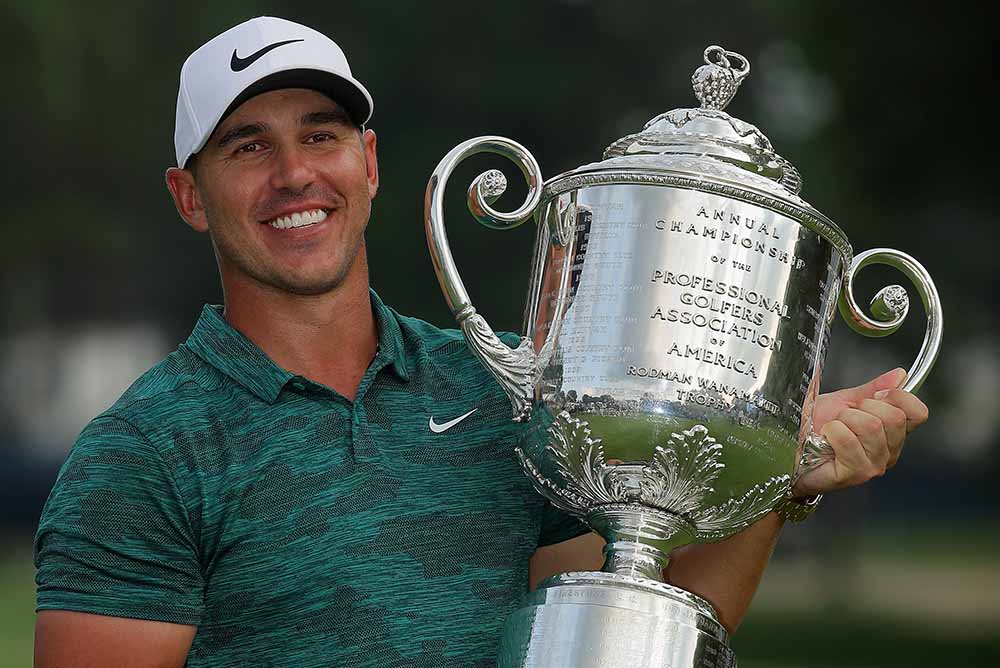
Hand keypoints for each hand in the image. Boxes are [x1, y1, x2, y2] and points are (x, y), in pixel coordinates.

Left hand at [792, 367, 928, 497]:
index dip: (898, 397)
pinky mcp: (856, 474)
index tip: (874, 395)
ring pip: (871, 426)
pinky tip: (826, 439)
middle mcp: (888, 451)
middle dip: (863, 407)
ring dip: (844, 420)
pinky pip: (849, 440)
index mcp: (892, 433)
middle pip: (894, 417)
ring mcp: (874, 465)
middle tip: (845, 415)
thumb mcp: (844, 402)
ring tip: (834, 428)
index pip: (918, 412)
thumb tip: (899, 375)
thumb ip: (872, 389)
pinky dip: (832, 432)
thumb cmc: (815, 430)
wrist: (791, 450)